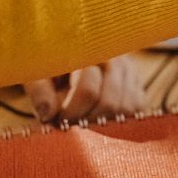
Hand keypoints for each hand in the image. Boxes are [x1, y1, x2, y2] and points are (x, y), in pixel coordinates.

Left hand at [24, 56, 145, 122]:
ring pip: (126, 108)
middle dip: (87, 121)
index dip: (71, 113)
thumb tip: (48, 115)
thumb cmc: (52, 67)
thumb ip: (39, 91)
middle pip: (109, 103)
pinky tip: (101, 119)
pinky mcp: (138, 85)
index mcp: (89, 51)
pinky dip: (120, 121)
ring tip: (85, 122)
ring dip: (103, 123)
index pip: (88, 91)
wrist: (71, 54)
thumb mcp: (39, 72)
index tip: (58, 120)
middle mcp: (115, 58)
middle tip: (71, 126)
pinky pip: (137, 110)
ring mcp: (130, 71)